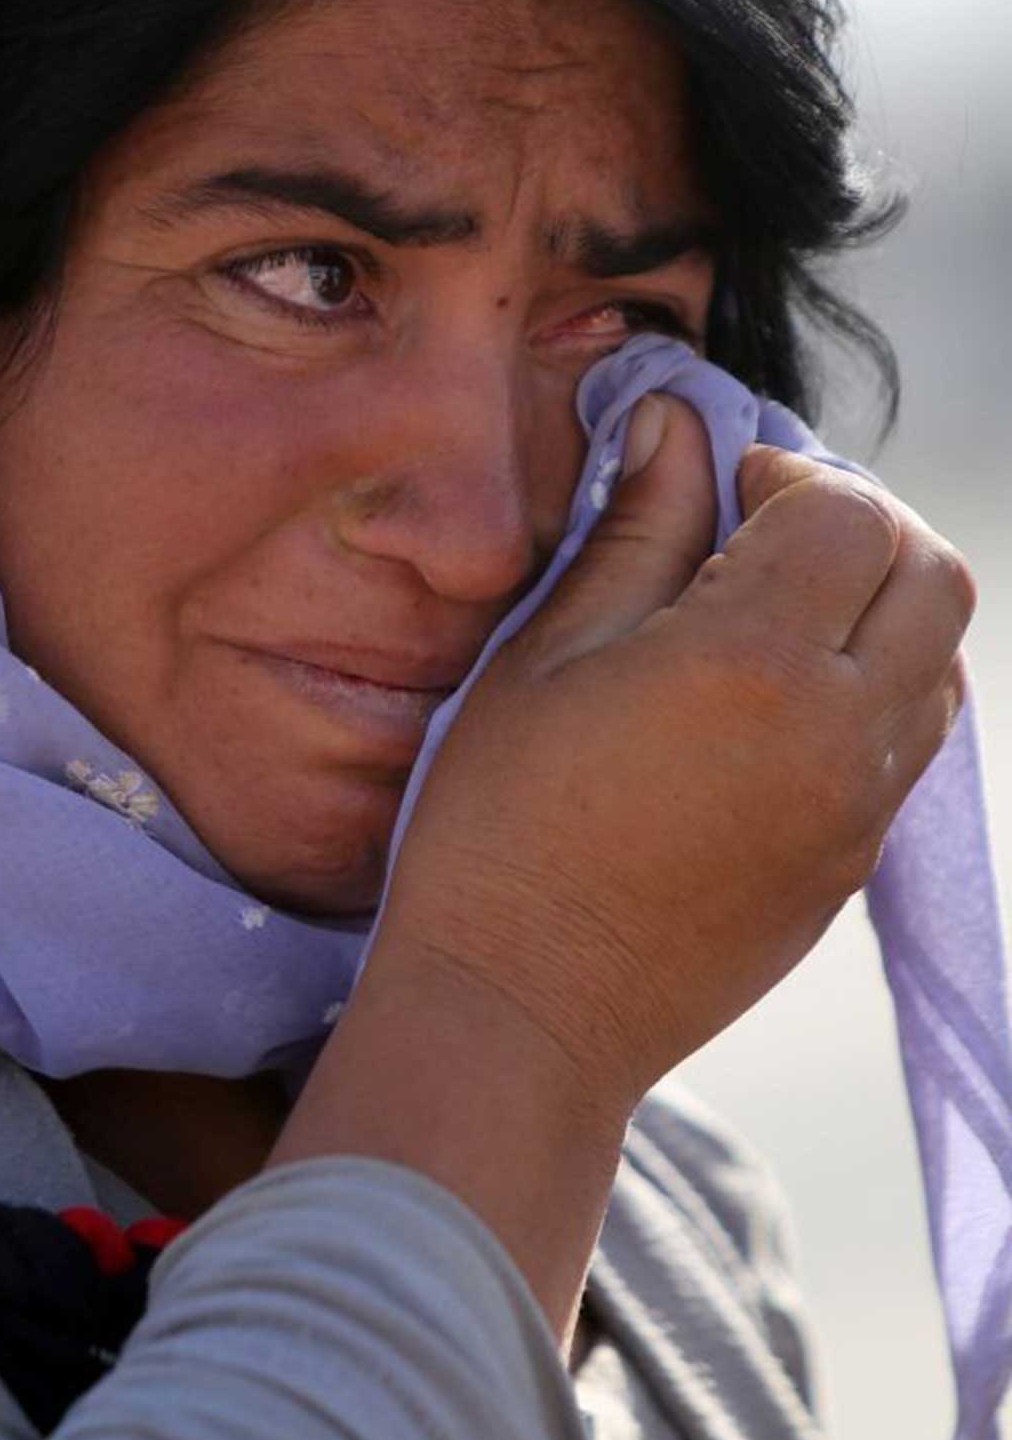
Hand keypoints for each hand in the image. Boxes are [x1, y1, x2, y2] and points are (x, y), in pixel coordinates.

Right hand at [377, 397, 974, 1114]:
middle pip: (931, 576)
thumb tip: (673, 425)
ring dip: (878, 609)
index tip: (718, 491)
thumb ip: (632, 532)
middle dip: (859, 527)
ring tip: (771, 618)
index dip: (787, 476)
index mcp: (752, 663)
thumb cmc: (500, 832)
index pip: (847, 512)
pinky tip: (770, 704)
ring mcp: (858, 810)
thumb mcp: (542, 658)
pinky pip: (909, 743)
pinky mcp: (852, 866)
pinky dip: (872, 688)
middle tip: (762, 536)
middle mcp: (837, 733)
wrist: (522, 1013)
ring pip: (939, 661)